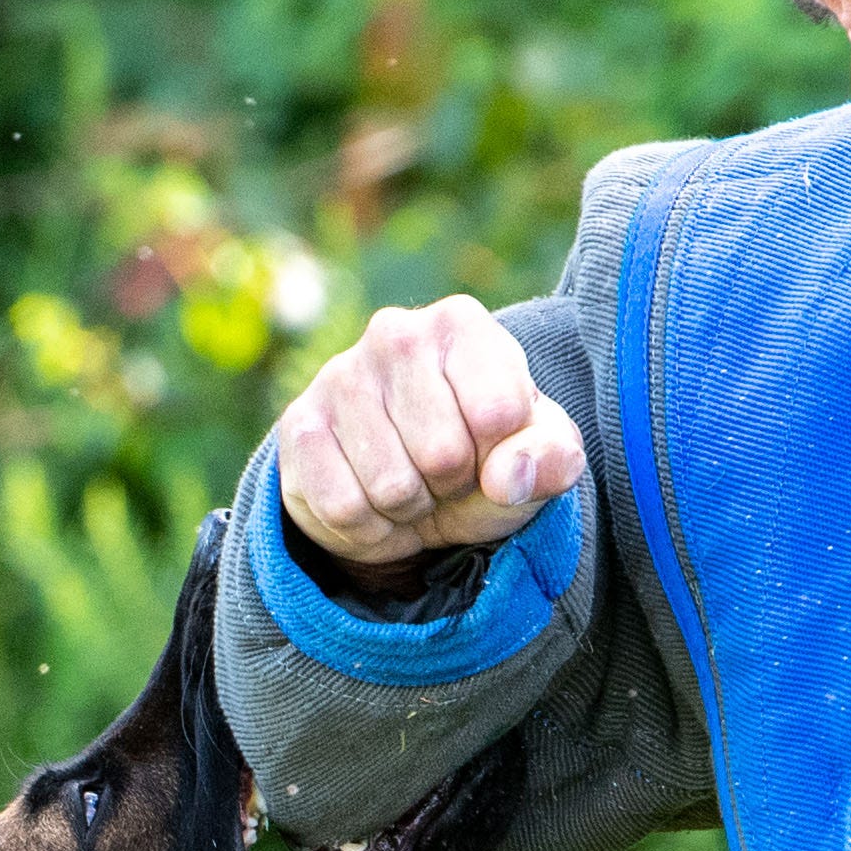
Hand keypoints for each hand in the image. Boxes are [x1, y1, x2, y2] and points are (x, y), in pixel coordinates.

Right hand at [271, 297, 587, 569]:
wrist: (409, 490)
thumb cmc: (484, 459)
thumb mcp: (538, 458)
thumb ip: (552, 460)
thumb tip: (507, 478)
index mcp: (460, 324)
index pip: (498, 415)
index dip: (502, 456)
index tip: (490, 448)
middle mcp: (394, 332)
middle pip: (443, 454)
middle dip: (451, 484)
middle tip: (444, 472)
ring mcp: (338, 377)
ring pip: (391, 486)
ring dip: (409, 507)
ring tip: (410, 483)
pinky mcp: (298, 427)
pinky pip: (343, 506)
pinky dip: (366, 525)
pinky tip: (369, 497)